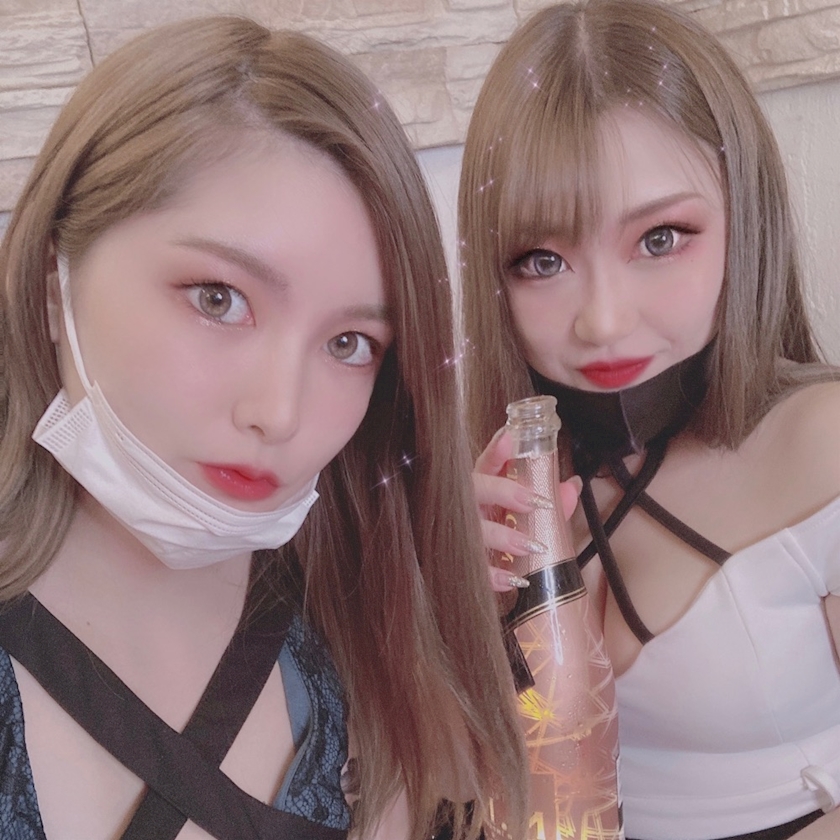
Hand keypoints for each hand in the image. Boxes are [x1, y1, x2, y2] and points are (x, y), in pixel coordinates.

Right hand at [473, 427, 580, 591]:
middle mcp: (465, 507)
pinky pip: (472, 567)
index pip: (486, 463)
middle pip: (474, 488)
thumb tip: (571, 486)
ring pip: (473, 528)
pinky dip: (492, 574)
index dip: (496, 451)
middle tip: (533, 501)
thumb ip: (549, 500)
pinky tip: (511, 579)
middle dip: (502, 491)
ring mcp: (458, 534)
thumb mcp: (522, 517)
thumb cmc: (496, 534)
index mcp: (479, 489)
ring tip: (529, 545)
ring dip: (502, 535)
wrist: (463, 573)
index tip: (511, 439)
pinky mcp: (458, 563)